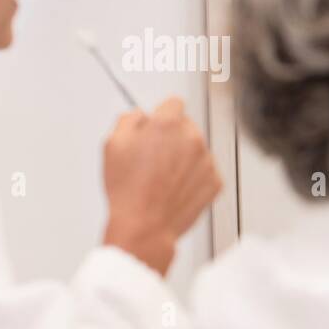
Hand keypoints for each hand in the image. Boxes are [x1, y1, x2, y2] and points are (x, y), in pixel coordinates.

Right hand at [102, 98, 222, 275]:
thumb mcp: (113, 144)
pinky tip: (174, 189)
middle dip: (173, 136)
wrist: (145, 225)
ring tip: (162, 178)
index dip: (162, 115)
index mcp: (168, 125)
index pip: (174, 103)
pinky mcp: (216, 181)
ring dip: (184, 157)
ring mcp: (208, 161)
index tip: (157, 126)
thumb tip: (141, 115)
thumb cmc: (127, 188)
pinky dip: (194, 178)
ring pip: (197, 150)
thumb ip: (128, 120)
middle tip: (154, 158)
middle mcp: (193, 139)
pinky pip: (205, 171)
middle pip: (187, 126)